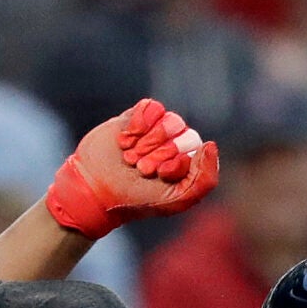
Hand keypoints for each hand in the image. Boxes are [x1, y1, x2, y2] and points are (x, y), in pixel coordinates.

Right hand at [43, 98, 219, 239]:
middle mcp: (175, 143)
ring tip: (130, 156)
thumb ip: (204, 179)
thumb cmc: (136, 199)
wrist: (96, 191)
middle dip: (157, 152)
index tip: (155, 176)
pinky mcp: (137, 117)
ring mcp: (156, 128)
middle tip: (139, 168)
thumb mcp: (176, 199)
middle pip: (181, 132)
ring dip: (146, 141)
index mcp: (188, 161)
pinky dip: (137, 125)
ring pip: (168, 118)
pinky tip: (124, 141)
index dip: (173, 161)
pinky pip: (151, 107)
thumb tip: (210, 145)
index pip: (193, 148)